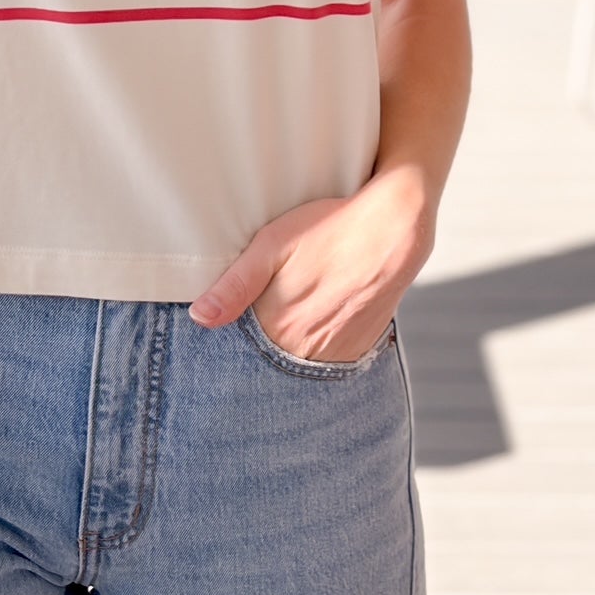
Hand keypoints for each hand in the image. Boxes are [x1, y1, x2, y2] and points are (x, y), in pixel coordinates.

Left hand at [187, 173, 435, 363]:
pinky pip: (329, 363)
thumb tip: (200, 318)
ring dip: (287, 354)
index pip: (239, 356)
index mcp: (279, 327)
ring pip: (299, 366)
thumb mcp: (273, 244)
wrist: (394, 230)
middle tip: (256, 327)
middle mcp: (307, 351)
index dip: (226, 348)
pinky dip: (315, 351)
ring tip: (287, 322)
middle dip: (255, 356)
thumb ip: (235, 285)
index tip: (219, 341)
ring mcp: (336, 354)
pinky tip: (314, 326)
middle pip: (268, 365)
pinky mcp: (360, 349)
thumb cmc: (329, 228)